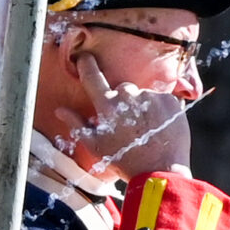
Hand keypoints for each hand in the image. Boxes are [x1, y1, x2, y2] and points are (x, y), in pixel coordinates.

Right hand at [53, 55, 190, 177]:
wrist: (160, 172)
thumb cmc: (124, 161)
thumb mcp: (96, 146)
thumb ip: (77, 124)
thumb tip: (59, 110)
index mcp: (107, 105)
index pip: (92, 75)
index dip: (86, 63)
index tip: (85, 57)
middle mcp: (128, 95)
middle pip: (122, 88)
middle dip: (123, 101)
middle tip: (128, 123)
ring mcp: (151, 96)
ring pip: (143, 94)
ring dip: (142, 106)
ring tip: (146, 128)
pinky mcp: (170, 100)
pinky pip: (161, 99)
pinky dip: (160, 109)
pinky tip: (158, 127)